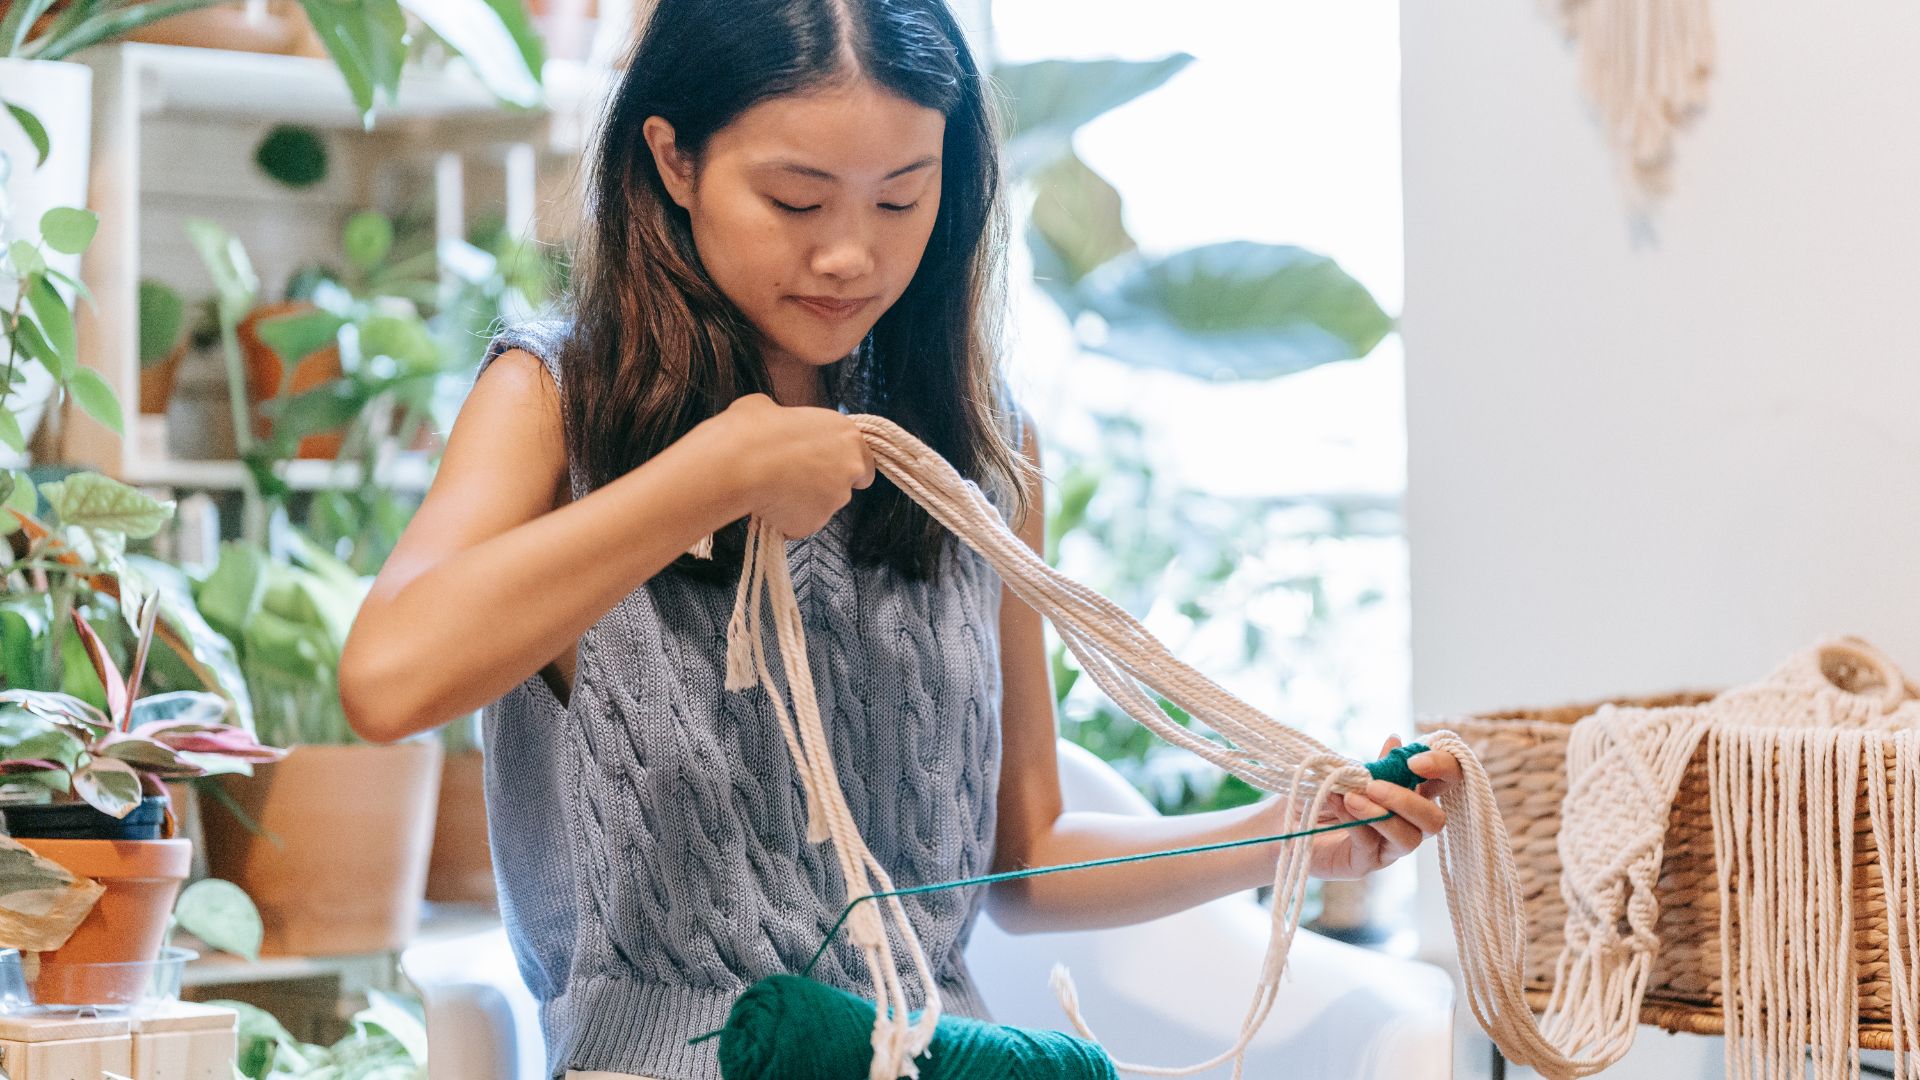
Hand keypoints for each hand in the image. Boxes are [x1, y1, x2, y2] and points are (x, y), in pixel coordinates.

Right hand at [708, 393, 876, 537]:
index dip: (841, 465)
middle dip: (821, 486)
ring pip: (821, 507)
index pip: (863, 460)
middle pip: (844, 485)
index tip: (824, 467)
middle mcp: (849, 467)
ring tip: (771, 489)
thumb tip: (774, 424)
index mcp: (846, 434)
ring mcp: (835, 499)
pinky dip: (785, 519)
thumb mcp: (773, 409)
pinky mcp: (815, 523)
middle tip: (792, 478)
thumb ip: (789, 423)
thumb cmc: (755, 430)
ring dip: (802, 502)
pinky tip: (766, 504)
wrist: (740, 462)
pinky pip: (799, 524)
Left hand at [1291, 735, 1461, 880]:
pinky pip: (1373, 846)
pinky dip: (1358, 823)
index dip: (1443, 769)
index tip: (1415, 760)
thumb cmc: (1314, 794)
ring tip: (1352, 797)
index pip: (1446, 782)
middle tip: (1375, 785)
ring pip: (1411, 839)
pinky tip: (1341, 805)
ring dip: (1384, 814)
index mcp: (1408, 794)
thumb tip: (1396, 740)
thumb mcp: (1344, 773)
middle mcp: (1405, 823)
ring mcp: (1387, 847)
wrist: (1278, 822)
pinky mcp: (1365, 864)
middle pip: (1436, 819)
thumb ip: (1373, 765)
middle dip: (1410, 800)